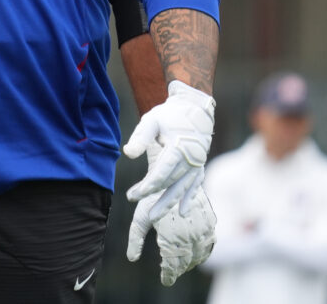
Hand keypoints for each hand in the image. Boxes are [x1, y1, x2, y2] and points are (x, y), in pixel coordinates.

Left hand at [124, 80, 214, 219]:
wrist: (194, 108)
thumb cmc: (170, 115)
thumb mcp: (152, 121)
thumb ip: (140, 138)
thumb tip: (127, 154)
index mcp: (178, 149)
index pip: (161, 174)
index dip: (147, 187)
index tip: (132, 195)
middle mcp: (191, 160)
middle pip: (170, 184)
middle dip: (152, 195)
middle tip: (132, 200)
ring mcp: (197, 165)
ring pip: (182, 189)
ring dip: (168, 203)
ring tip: (154, 217)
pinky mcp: (199, 166)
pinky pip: (195, 186)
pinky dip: (189, 199)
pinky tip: (183, 213)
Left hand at [128, 184, 216, 285]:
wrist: (173, 174)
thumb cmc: (151, 197)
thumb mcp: (140, 217)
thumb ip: (135, 238)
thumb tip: (132, 258)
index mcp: (173, 237)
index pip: (173, 264)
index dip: (169, 274)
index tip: (166, 280)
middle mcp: (190, 234)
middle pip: (188, 260)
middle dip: (180, 269)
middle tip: (173, 274)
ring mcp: (203, 228)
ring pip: (201, 252)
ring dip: (194, 261)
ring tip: (184, 266)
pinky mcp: (210, 220)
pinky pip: (210, 241)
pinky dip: (205, 251)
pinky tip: (198, 253)